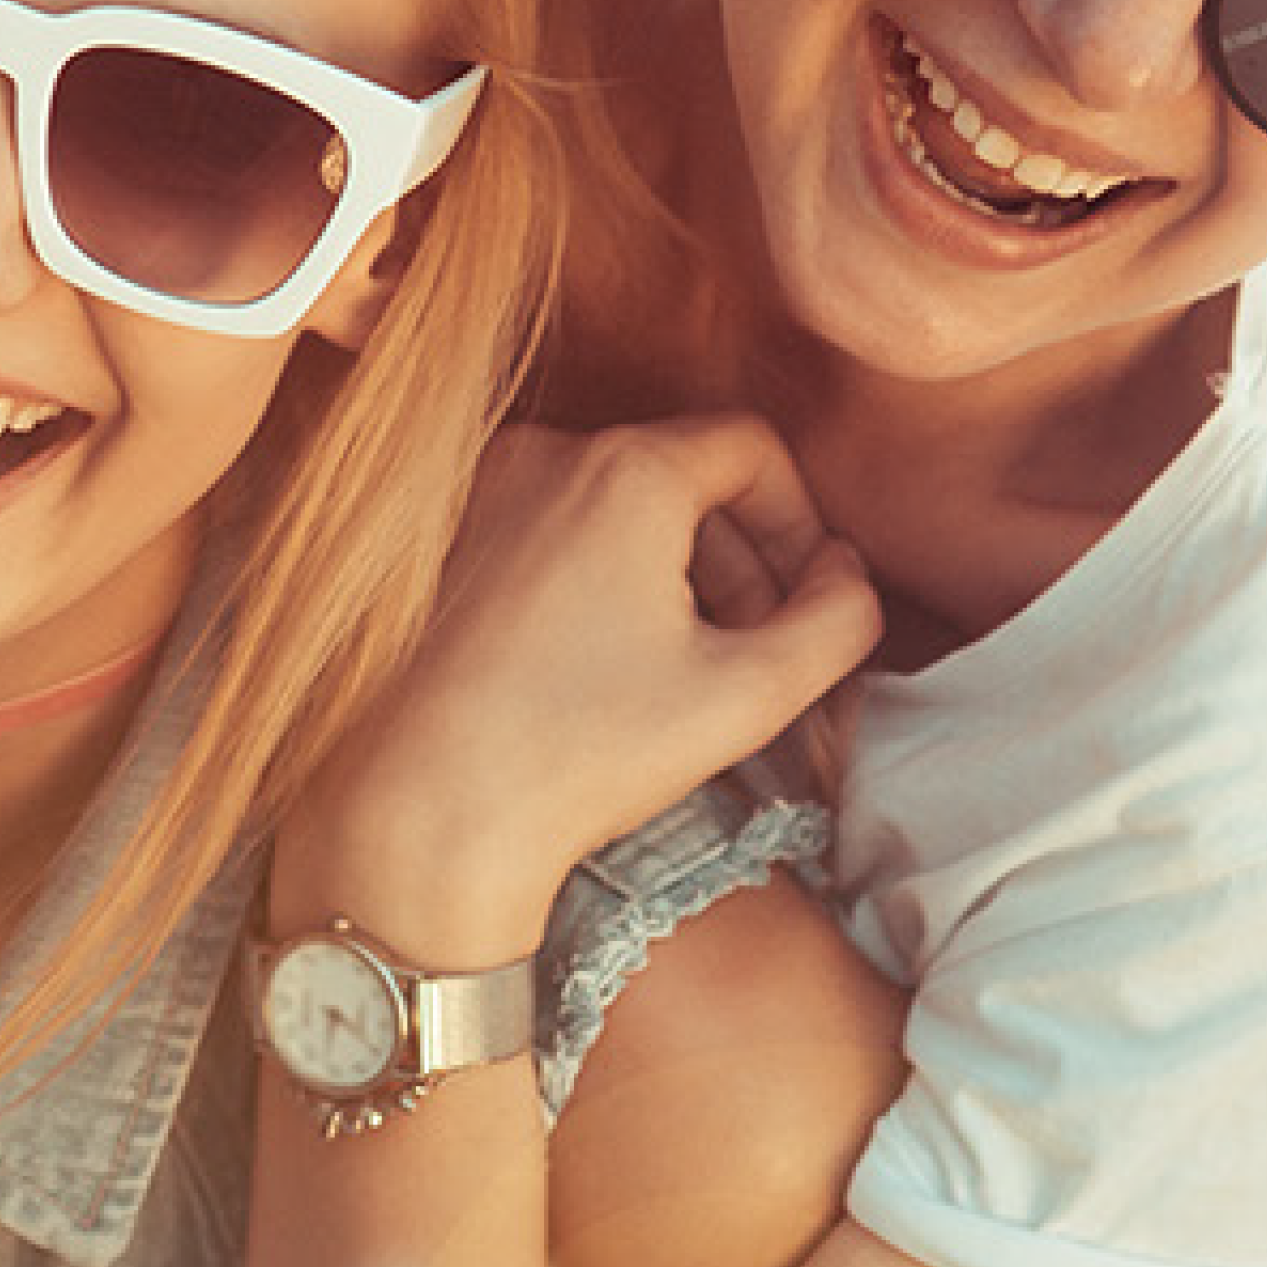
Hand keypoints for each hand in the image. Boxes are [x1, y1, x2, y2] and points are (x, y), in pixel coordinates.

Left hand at [288, 415, 878, 967]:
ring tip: (673, 668)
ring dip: (665, 570)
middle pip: (680, 476)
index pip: (751, 448)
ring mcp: (477, 492)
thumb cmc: (579, 757)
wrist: (421, 817)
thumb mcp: (750, 695)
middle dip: (736, 557)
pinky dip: (590, 576)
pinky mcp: (431, 539)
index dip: (800, 523)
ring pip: (610, 504)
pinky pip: (544, 528)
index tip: (804, 601)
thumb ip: (839, 620)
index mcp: (626, 469)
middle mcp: (543, 453)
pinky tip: (593, 667)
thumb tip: (844, 576)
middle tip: (751, 650)